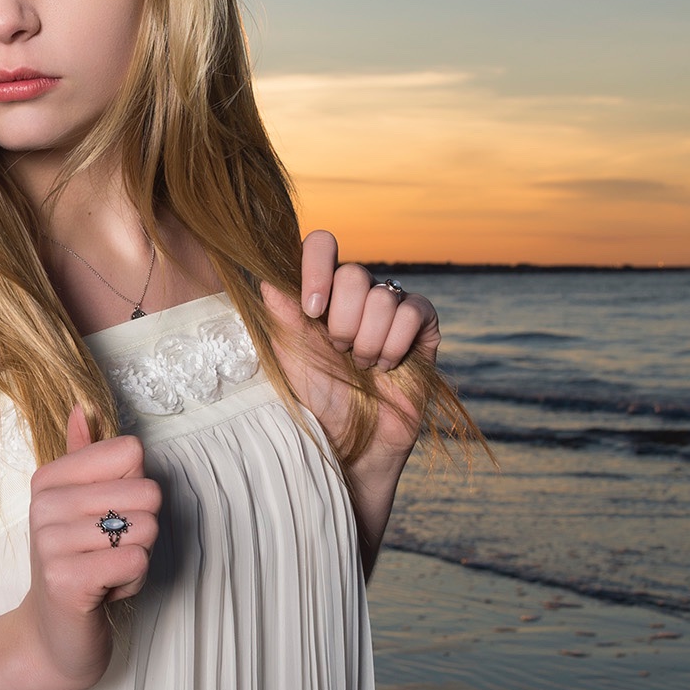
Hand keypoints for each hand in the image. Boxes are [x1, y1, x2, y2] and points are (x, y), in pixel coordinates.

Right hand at [16, 404, 161, 689]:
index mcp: (49, 478)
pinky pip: (134, 560)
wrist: (53, 633)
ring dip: (137, 559)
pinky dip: (133, 581)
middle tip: (110, 551)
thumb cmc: (77, 563)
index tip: (108, 517)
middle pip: (146, 492)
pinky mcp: (66, 579)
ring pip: (144, 529)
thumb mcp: (79, 506)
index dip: (136, 489)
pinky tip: (107, 590)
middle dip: (143, 529)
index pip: (131, 453)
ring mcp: (50, 542)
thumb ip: (83, 457)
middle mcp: (44, 505)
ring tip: (106, 571)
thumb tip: (81, 407)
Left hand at [259, 229, 440, 476]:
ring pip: (384, 295)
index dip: (317, 266)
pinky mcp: (422, 332)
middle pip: (354, 272)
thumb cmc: (316, 400)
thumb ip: (280, 312)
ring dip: (368, 339)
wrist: (350, 444)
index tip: (311, 310)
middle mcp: (356, 297)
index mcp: (321, 293)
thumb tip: (267, 273)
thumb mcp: (289, 354)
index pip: (322, 245)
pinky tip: (387, 365)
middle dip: (343, 320)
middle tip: (339, 351)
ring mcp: (390, 312)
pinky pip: (415, 311)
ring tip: (362, 365)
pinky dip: (397, 342)